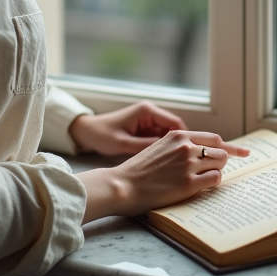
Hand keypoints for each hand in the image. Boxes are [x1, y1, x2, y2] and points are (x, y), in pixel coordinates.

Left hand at [68, 100, 185, 156]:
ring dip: (173, 148)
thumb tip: (170, 152)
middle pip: (174, 129)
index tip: (190, 154)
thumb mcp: (124, 144)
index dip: (185, 139)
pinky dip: (164, 149)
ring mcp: (148, 121)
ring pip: (169, 136)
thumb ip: (146, 146)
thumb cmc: (102, 135)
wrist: (86, 132)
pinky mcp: (145, 129)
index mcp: (147, 111)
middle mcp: (150, 113)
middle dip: (181, 145)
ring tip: (178, 165)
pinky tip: (166, 162)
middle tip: (187, 162)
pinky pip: (160, 139)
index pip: (175, 123)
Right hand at [78, 130, 251, 221]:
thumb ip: (180, 145)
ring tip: (199, 180)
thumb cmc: (139, 170)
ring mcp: (188, 165)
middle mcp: (186, 147)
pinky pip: (214, 180)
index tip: (244, 152)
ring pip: (219, 165)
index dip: (230, 147)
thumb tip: (203, 151)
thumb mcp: (159, 147)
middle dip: (220, 162)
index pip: (213, 139)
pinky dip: (211, 184)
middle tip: (213, 172)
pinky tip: (200, 187)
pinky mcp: (188, 184)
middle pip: (220, 151)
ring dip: (214, 172)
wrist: (123, 185)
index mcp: (178, 135)